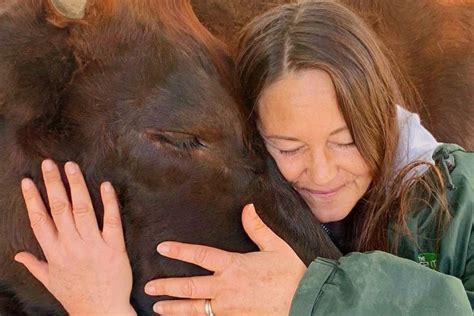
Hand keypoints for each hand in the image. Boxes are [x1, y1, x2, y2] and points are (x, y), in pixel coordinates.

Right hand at [15, 159, 135, 315]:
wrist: (102, 312)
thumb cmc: (76, 296)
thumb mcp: (50, 281)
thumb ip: (34, 265)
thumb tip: (16, 255)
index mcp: (54, 253)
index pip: (39, 220)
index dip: (33, 199)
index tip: (28, 180)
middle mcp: (71, 246)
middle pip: (59, 209)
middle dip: (53, 184)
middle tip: (49, 163)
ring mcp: (93, 246)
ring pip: (83, 210)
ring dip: (77, 186)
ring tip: (71, 167)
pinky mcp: (114, 248)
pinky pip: (112, 221)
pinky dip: (109, 202)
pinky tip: (105, 185)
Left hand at [145, 204, 306, 314]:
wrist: (305, 303)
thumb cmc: (291, 274)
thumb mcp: (276, 247)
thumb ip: (258, 228)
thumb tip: (247, 207)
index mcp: (233, 266)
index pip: (200, 256)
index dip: (179, 251)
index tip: (162, 248)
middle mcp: (226, 288)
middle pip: (190, 287)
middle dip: (167, 287)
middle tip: (148, 286)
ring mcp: (229, 308)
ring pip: (195, 309)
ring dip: (174, 308)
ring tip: (157, 307)